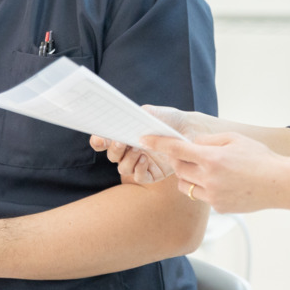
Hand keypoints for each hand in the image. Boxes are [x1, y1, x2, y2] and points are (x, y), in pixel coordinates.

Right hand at [90, 106, 213, 183]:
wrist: (190, 129)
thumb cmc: (168, 119)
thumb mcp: (151, 113)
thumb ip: (136, 115)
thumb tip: (123, 120)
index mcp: (124, 135)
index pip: (104, 141)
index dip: (98, 141)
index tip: (100, 138)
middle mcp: (129, 151)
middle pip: (112, 155)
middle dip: (114, 149)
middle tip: (120, 141)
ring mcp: (140, 163)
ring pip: (123, 168)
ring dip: (127, 159)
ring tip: (138, 149)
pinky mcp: (152, 174)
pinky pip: (139, 177)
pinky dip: (139, 170)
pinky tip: (144, 159)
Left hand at [143, 131, 288, 213]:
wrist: (278, 183)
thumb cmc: (259, 158)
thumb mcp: (234, 139)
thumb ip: (209, 141)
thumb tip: (191, 144)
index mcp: (212, 158)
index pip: (177, 149)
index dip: (158, 143)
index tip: (145, 139)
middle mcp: (209, 178)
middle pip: (179, 168)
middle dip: (179, 160)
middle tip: (189, 155)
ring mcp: (213, 196)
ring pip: (186, 186)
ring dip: (189, 176)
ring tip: (207, 170)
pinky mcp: (218, 208)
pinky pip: (202, 197)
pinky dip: (205, 189)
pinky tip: (223, 183)